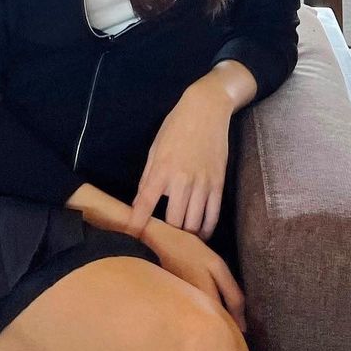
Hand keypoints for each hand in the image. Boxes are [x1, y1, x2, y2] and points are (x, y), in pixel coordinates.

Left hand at [125, 78, 234, 240]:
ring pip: (195, 223)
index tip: (132, 236)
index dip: (138, 222)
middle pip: (175, 221)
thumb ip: (148, 176)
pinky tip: (201, 234)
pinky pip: (213, 215)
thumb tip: (139, 201)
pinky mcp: (218, 184)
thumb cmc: (176, 126)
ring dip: (187, 236)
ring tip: (181, 240)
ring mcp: (203, 184)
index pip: (146, 202)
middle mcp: (182, 180)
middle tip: (163, 239)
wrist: (206, 110)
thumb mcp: (155, 147)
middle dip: (168, 234)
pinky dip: (206, 229)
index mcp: (162, 169)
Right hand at [141, 217, 268, 350]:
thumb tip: (243, 327)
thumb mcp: (214, 263)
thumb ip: (231, 294)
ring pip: (205, 350)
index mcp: (209, 307)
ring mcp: (180, 321)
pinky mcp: (169, 318)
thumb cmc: (184, 249)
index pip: (234, 342)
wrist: (145, 241)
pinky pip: (191, 339)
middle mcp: (194, 320)